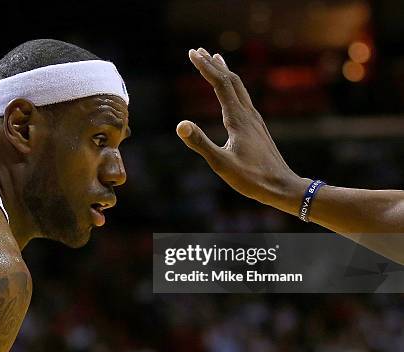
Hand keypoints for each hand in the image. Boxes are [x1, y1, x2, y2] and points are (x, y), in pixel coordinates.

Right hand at [176, 48, 304, 208]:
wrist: (282, 187)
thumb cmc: (251, 178)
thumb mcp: (221, 164)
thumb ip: (200, 143)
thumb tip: (181, 124)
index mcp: (238, 119)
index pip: (221, 84)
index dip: (206, 67)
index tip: (192, 54)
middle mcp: (248, 114)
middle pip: (231, 80)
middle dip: (214, 64)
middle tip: (198, 51)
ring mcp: (255, 120)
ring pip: (239, 88)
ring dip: (225, 73)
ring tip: (216, 62)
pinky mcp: (257, 128)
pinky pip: (243, 99)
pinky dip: (233, 88)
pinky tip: (231, 94)